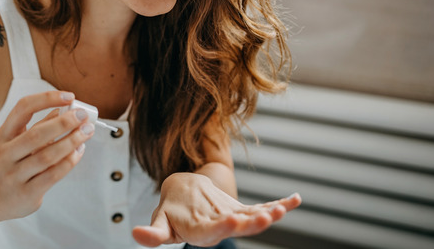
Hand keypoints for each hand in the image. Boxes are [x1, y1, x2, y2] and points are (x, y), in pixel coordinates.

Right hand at [0, 91, 94, 218]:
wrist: (1, 198)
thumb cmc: (15, 164)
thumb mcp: (20, 141)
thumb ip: (41, 125)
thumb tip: (64, 109)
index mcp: (3, 135)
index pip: (23, 108)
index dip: (47, 99)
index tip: (70, 97)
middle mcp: (4, 154)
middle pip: (36, 134)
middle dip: (64, 123)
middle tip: (83, 116)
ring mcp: (13, 175)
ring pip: (47, 156)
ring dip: (71, 141)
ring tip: (86, 132)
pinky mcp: (26, 193)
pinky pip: (52, 175)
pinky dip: (69, 161)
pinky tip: (79, 151)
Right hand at [132, 172, 300, 246]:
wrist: (183, 200)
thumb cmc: (171, 214)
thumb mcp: (159, 222)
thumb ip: (152, 234)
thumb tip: (136, 235)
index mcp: (201, 232)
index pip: (213, 231)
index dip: (225, 227)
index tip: (235, 220)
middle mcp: (221, 227)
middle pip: (239, 225)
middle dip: (255, 222)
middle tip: (268, 217)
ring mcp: (234, 219)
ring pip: (254, 217)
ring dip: (270, 213)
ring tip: (283, 208)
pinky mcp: (242, 211)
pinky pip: (263, 208)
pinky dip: (280, 203)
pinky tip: (296, 198)